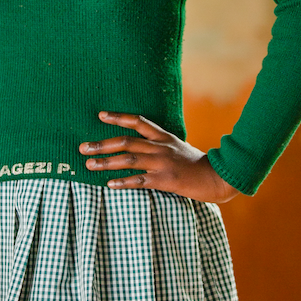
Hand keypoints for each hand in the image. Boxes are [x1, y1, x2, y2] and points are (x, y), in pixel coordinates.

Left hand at [79, 112, 239, 203]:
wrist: (217, 177)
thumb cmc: (195, 164)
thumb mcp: (177, 147)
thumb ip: (159, 144)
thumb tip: (139, 144)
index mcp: (163, 136)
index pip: (138, 122)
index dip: (118, 117)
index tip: (100, 115)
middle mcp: (160, 147)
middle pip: (126, 141)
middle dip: (101, 144)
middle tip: (82, 148)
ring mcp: (162, 163)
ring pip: (128, 160)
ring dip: (106, 162)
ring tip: (89, 166)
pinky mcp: (165, 180)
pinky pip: (139, 181)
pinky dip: (123, 182)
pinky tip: (109, 184)